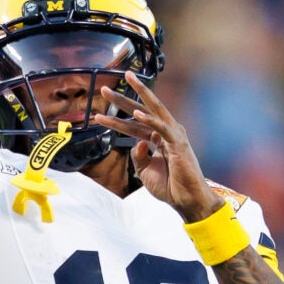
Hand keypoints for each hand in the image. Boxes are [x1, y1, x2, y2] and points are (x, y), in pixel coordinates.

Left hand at [101, 73, 217, 222]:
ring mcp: (173, 135)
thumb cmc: (169, 186)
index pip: (134, 125)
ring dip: (139, 95)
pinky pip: (162, 128)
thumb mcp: (145, 171)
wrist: (185, 200)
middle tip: (104, 89)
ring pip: (154, 110)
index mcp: (158, 139)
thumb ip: (138, 156)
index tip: (98, 116)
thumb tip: (136, 143)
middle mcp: (165, 132)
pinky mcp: (178, 143)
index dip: (116, 120)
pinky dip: (151, 120)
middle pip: (141, 111)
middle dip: (123, 99)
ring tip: (125, 83)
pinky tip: (137, 114)